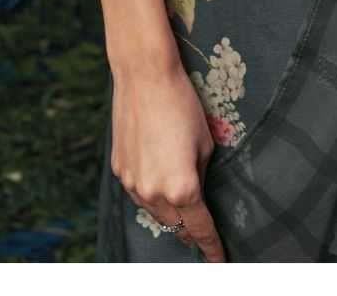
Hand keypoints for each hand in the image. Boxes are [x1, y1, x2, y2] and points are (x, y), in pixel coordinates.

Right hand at [111, 59, 227, 261]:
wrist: (144, 76)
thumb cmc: (182, 105)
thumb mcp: (205, 143)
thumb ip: (200, 175)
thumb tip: (195, 190)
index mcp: (182, 188)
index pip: (200, 229)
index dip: (212, 246)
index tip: (218, 259)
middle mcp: (154, 193)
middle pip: (175, 225)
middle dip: (190, 229)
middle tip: (201, 228)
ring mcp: (131, 183)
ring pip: (154, 212)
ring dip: (169, 211)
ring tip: (180, 200)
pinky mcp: (118, 170)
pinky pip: (137, 193)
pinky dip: (150, 193)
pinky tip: (158, 177)